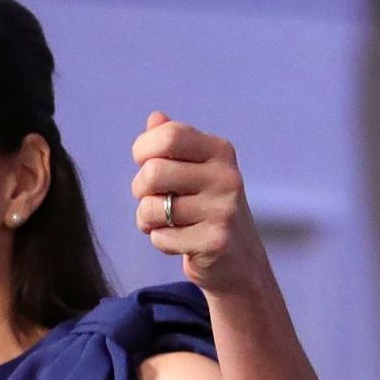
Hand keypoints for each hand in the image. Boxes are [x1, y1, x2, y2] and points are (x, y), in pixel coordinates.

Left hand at [130, 111, 268, 294]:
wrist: (239, 261)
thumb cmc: (205, 208)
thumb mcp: (194, 170)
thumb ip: (173, 143)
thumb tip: (155, 118)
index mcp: (219, 151)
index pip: (168, 136)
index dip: (143, 150)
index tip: (144, 163)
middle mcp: (226, 176)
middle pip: (153, 172)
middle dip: (140, 190)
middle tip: (153, 199)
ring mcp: (223, 210)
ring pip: (152, 208)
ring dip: (148, 220)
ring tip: (166, 222)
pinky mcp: (215, 242)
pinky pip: (161, 238)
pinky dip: (160, 242)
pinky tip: (181, 241)